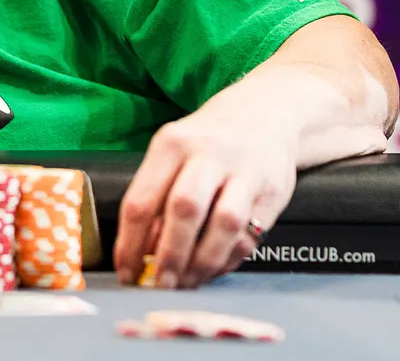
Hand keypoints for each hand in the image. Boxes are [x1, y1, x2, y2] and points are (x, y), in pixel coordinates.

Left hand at [113, 111, 296, 288]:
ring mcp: (245, 171)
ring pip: (223, 224)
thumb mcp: (173, 154)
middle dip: (170, 255)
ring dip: (203, 262)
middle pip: (184, 209)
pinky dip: (229, 258)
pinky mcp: (273, 191)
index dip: (130, 244)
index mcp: (172, 144)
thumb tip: (144, 252)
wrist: (265, 114)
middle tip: (160, 285)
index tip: (127, 272)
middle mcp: (209, 154)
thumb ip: (157, 197)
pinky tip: (213, 268)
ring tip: (188, 282)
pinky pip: (250, 234)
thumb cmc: (206, 142)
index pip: (142, 200)